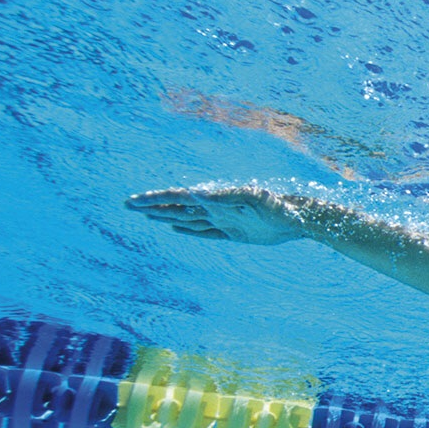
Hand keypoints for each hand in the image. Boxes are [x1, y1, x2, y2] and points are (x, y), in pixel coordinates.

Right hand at [125, 186, 309, 245]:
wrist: (300, 218)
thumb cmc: (281, 207)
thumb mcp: (256, 200)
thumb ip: (228, 198)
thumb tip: (198, 194)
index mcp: (217, 199)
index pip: (179, 197)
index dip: (155, 199)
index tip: (134, 201)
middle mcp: (217, 208)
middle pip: (177, 206)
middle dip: (152, 206)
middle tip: (127, 204)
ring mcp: (224, 220)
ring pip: (188, 218)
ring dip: (165, 215)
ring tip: (145, 214)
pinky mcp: (234, 233)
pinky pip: (205, 233)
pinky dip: (189, 230)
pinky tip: (176, 227)